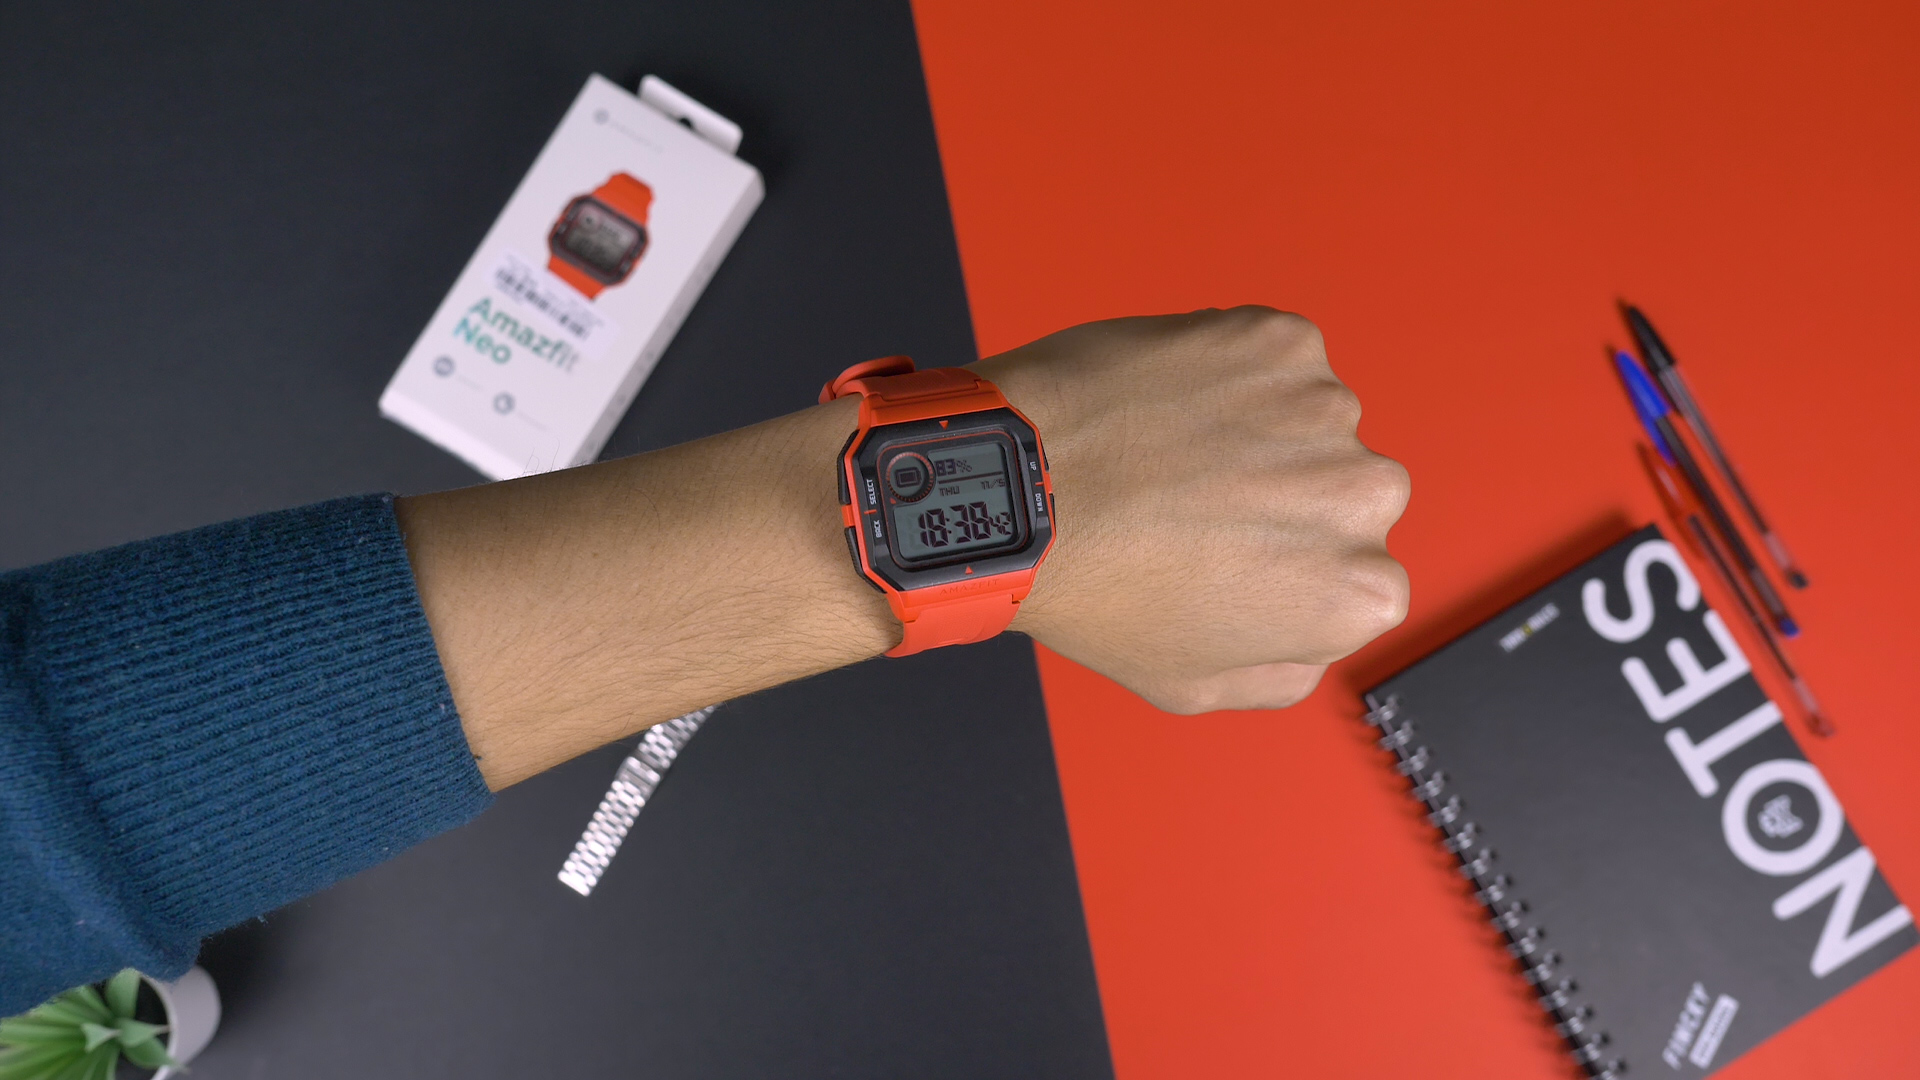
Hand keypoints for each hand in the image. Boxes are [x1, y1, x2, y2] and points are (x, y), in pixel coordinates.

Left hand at [978, 307, 1410, 713]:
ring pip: (1308, 421)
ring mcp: (1325, 407)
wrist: (1021, 489)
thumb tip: (1310, 642)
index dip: (1284, 568)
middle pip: (1345, 493)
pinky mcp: (1281, 339)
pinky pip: (1273, 358)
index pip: (1356, 576)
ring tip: (1166, 458)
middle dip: (1285, 498)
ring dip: (1255, 432)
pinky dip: (1229, 373)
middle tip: (1193, 507)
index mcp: (1362, 591)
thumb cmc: (1093, 590)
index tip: (1227, 560)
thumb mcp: (1194, 686)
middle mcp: (1366, 495)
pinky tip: (1166, 407)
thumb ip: (1281, 673)